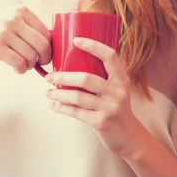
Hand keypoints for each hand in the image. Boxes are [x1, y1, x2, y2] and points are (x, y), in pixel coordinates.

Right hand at [0, 5, 51, 73]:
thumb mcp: (10, 17)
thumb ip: (29, 26)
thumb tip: (52, 44)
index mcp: (21, 11)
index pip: (46, 33)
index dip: (49, 47)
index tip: (45, 54)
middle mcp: (14, 19)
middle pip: (43, 45)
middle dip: (45, 59)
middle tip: (39, 63)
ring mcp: (4, 33)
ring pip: (31, 56)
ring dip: (30, 65)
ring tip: (23, 65)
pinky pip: (19, 63)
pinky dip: (21, 70)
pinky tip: (16, 68)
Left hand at [44, 37, 142, 157]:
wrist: (129, 136)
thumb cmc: (115, 107)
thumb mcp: (115, 89)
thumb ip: (101, 77)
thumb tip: (70, 62)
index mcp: (121, 78)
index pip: (110, 56)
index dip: (93, 46)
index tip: (76, 40)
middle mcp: (117, 91)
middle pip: (86, 78)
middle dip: (63, 77)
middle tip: (49, 77)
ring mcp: (110, 107)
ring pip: (78, 97)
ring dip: (59, 94)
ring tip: (48, 93)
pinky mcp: (101, 122)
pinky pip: (76, 112)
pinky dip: (62, 108)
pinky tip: (54, 105)